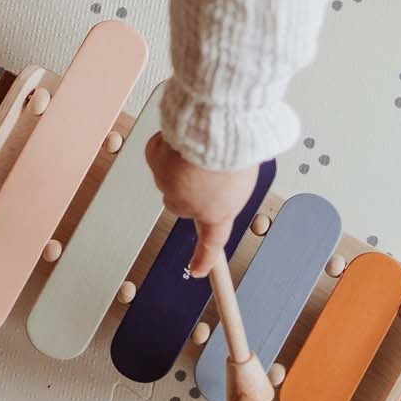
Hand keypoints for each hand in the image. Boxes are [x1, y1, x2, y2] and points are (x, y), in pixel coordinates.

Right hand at [144, 132, 259, 277]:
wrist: (216, 129)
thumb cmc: (236, 149)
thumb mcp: (245, 176)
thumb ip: (230, 188)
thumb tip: (223, 184)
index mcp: (218, 212)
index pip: (212, 244)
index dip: (204, 259)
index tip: (198, 271)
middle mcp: (188, 204)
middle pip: (181, 203)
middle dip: (190, 188)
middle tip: (206, 168)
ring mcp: (168, 184)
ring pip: (169, 177)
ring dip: (182, 164)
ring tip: (200, 147)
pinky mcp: (155, 161)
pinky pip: (161, 153)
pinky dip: (169, 146)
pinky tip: (183, 139)